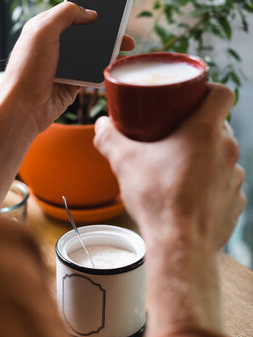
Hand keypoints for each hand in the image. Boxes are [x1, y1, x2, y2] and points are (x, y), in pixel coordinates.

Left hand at [1, 2, 134, 133]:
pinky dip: (104, 67)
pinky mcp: (73, 82)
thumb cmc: (27, 69)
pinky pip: (93, 71)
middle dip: (105, 30)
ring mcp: (65, 64)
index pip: (70, 12)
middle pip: (85, 32)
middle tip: (124, 28)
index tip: (109, 4)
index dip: (89, 7)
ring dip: (108, 49)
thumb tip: (90, 13)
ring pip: (92, 52)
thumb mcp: (42, 31)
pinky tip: (116, 63)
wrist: (24, 108)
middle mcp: (55, 44)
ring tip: (127, 46)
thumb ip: (65, 14)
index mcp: (45, 27)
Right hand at [94, 84, 244, 250]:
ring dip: (203, 155)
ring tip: (177, 165)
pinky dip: (209, 183)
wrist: (180, 247)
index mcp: (205, 130)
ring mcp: (234, 177)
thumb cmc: (157, 199)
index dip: (208, 90)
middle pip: (217, 124)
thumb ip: (110, 137)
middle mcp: (227, 149)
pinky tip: (188, 192)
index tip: (190, 96)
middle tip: (171, 132)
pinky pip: (223, 182)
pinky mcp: (235, 201)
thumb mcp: (123, 161)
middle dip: (196, 126)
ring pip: (221, 154)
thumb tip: (102, 125)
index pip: (222, 93)